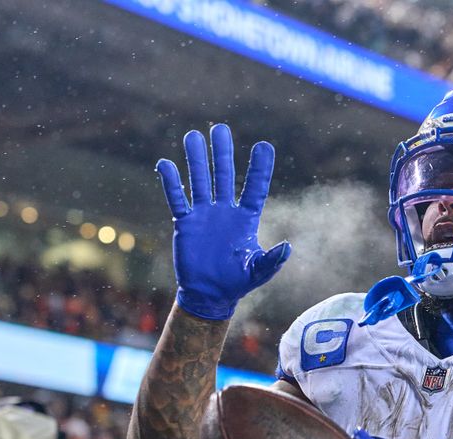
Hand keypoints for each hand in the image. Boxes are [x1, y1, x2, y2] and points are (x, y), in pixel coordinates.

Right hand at [156, 124, 290, 319]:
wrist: (209, 294)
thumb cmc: (237, 282)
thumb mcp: (258, 272)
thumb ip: (272, 261)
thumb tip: (287, 247)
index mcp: (246, 218)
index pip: (254, 188)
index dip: (259, 168)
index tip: (264, 146)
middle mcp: (225, 211)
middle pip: (223, 175)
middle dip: (222, 152)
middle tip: (220, 128)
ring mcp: (204, 214)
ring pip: (199, 180)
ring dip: (196, 160)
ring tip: (193, 136)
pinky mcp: (185, 223)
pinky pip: (177, 199)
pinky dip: (171, 183)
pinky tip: (164, 164)